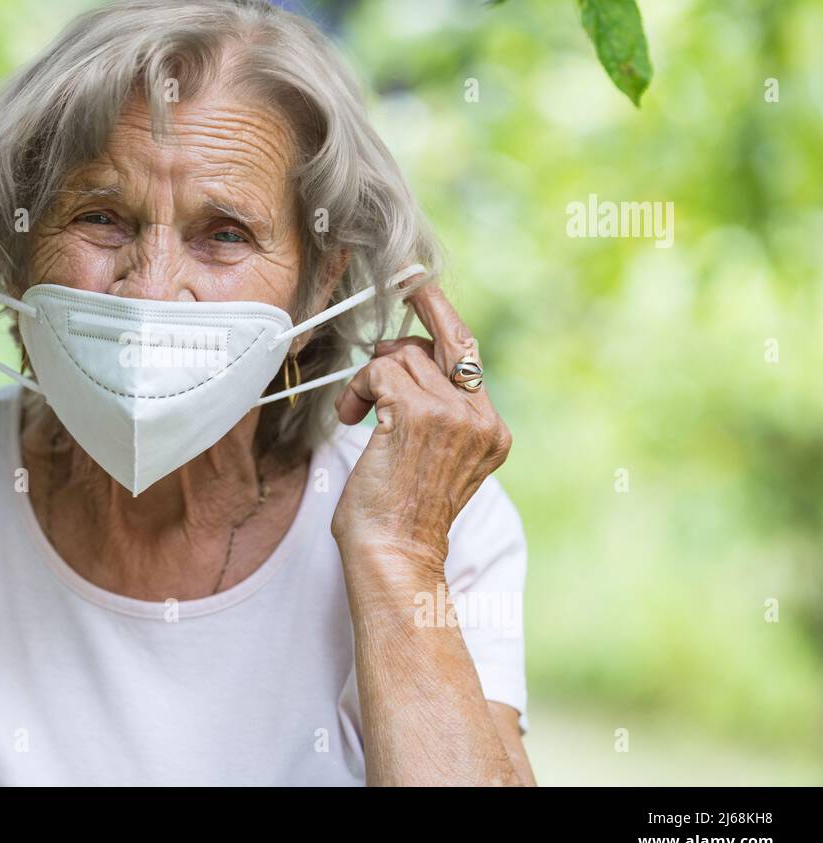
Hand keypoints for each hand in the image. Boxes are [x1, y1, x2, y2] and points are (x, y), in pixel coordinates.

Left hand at [329, 281, 511, 578]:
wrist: (395, 553)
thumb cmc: (400, 514)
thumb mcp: (433, 458)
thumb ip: (435, 412)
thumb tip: (402, 357)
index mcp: (490, 430)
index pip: (468, 357)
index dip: (442, 317)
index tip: (421, 289)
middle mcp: (480, 418)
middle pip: (443, 343)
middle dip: (414, 320)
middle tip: (392, 309)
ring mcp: (453, 415)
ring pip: (403, 355)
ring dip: (369, 379)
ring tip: (358, 414)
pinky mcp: (418, 414)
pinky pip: (379, 372)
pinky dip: (357, 390)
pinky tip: (352, 419)